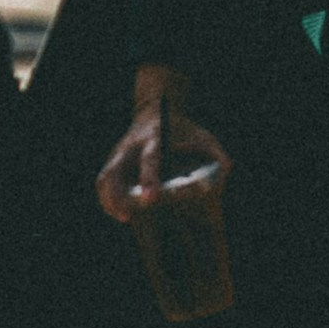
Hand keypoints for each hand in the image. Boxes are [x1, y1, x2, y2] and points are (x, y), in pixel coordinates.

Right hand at [96, 75, 222, 230]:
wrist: (155, 109)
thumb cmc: (182, 129)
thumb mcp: (201, 134)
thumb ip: (214, 152)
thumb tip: (225, 170)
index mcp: (154, 137)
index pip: (149, 159)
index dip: (149, 179)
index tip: (151, 199)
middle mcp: (131, 146)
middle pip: (115, 171)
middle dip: (118, 195)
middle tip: (127, 217)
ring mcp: (118, 153)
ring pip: (104, 179)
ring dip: (110, 201)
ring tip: (124, 217)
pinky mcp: (113, 162)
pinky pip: (103, 183)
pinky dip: (108, 200)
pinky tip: (119, 212)